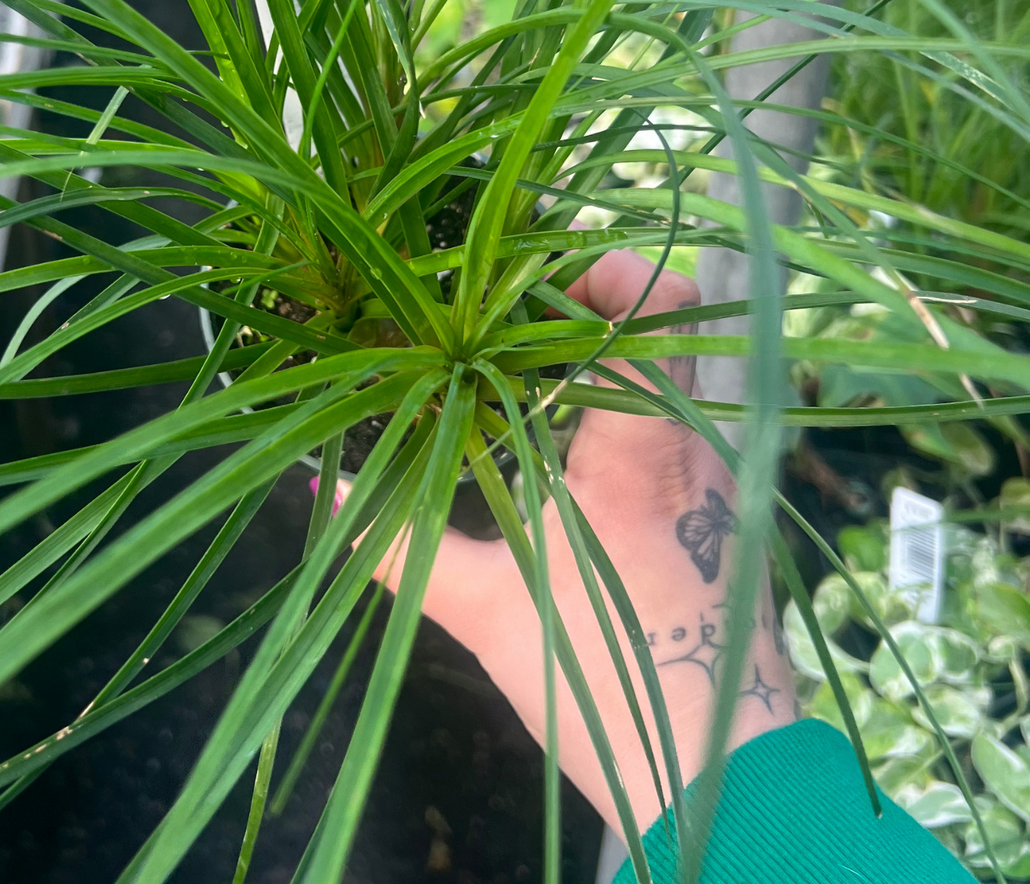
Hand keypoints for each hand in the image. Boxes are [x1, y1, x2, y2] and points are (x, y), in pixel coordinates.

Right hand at [364, 250, 794, 835]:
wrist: (716, 772)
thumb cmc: (606, 679)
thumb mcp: (484, 609)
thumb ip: (398, 542)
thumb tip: (319, 490)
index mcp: (641, 449)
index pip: (659, 306)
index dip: (608, 269)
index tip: (540, 284)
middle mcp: (696, 442)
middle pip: (667, 324)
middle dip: (586, 310)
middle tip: (510, 327)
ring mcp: (721, 474)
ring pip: (673, 373)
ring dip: (603, 363)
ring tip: (528, 384)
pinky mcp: (723, 508)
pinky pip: (678, 422)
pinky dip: (623, 412)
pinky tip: (567, 452)